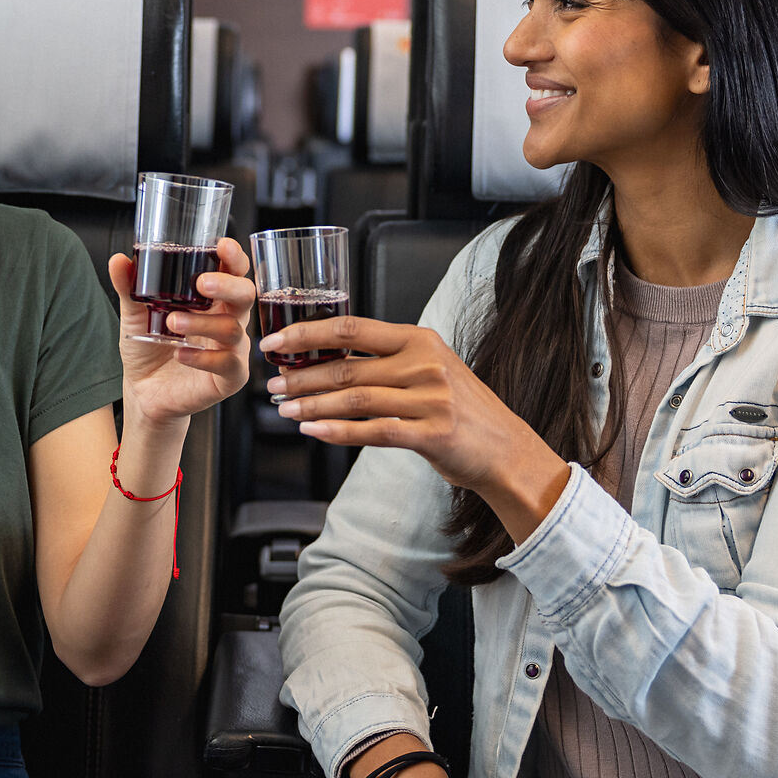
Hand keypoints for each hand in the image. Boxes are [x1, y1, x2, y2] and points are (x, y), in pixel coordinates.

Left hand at [109, 237, 253, 426]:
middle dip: (227, 285)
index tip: (222, 245)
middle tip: (202, 283)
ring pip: (232, 329)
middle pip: (245, 294)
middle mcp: (227, 320)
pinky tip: (181, 353)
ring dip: (202, 323)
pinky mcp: (229, 378)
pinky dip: (203, 358)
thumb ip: (130, 287)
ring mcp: (231, 349)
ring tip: (172, 322)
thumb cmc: (149, 348)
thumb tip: (118, 260)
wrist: (143, 391)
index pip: (234, 272)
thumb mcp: (135, 314)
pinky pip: (227, 364)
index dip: (234, 258)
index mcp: (213, 300)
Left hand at [264, 316, 570, 540]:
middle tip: (273, 384)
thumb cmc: (460, 410)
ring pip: (354, 399)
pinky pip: (373, 431)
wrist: (504, 449)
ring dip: (312, 405)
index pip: (352, 328)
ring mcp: (430, 399)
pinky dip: (337, 431)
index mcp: (420, 339)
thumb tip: (325, 361)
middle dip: (302, 377)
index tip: (276, 341)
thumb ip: (386, 362)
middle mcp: (425, 364)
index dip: (308, 333)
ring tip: (285, 410)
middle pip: (347, 366)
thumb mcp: (429, 370)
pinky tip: (313, 430)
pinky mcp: (431, 433)